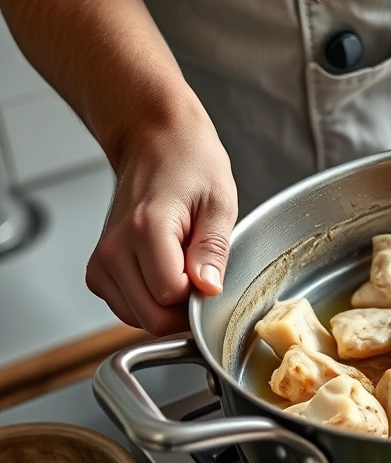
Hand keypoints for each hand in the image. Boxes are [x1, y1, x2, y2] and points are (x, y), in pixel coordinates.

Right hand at [86, 118, 237, 335]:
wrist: (156, 144)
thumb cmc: (190, 165)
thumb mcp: (219, 202)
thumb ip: (213, 250)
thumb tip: (208, 289)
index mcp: (146, 230)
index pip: (171, 297)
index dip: (200, 296)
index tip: (211, 273)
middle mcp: (114, 249)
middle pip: (152, 317)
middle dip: (184, 309)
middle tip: (201, 275)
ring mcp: (102, 262)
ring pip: (138, 318)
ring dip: (167, 306)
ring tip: (183, 267)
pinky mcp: (99, 270)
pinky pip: (127, 309)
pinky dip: (150, 302)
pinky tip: (166, 273)